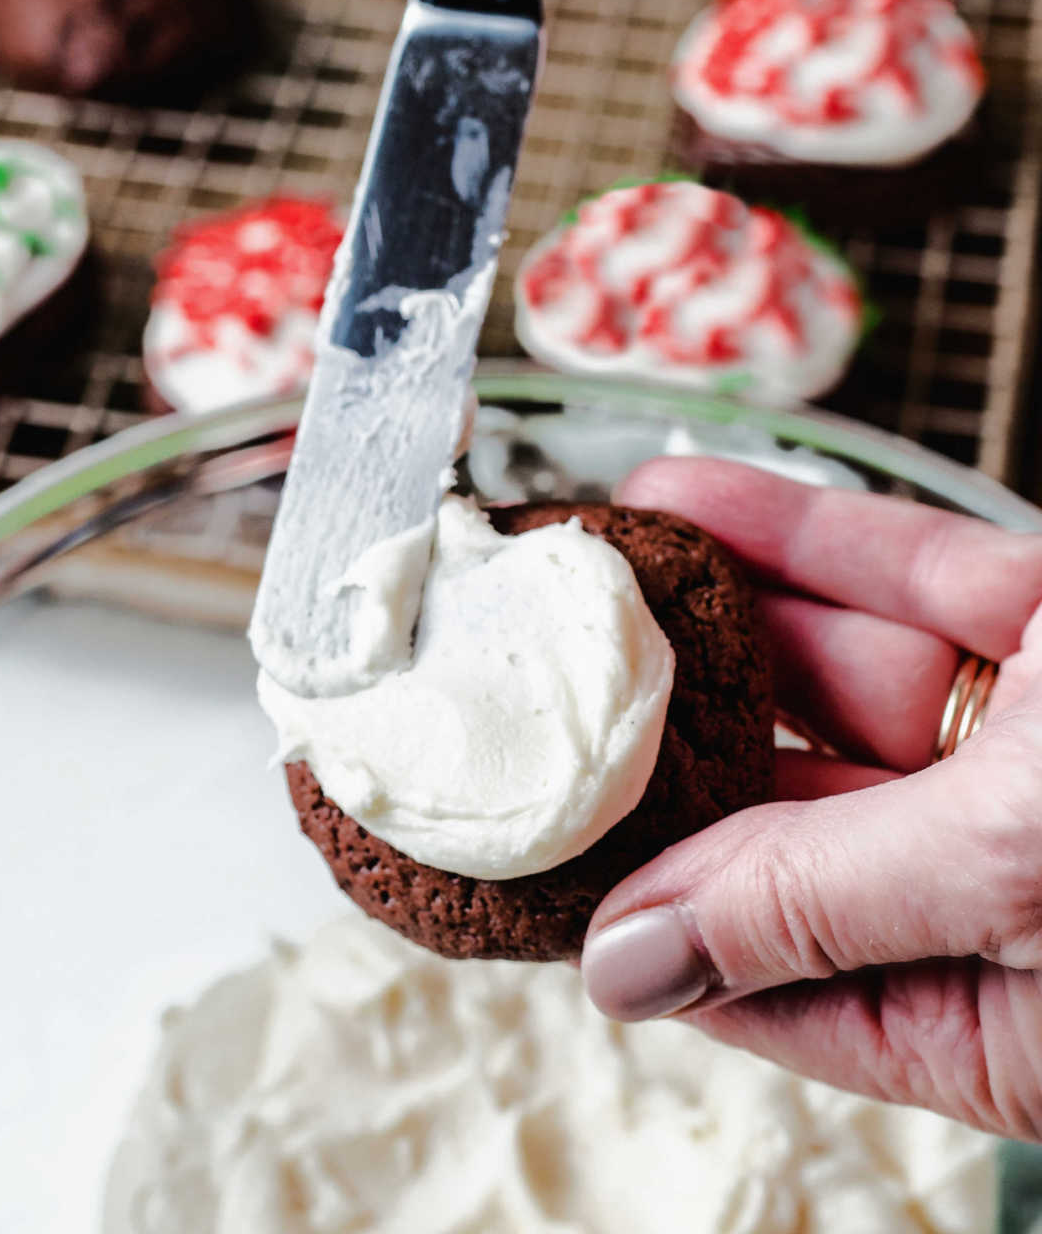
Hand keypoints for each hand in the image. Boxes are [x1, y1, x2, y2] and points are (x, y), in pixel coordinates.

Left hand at [580, 458, 1041, 1139]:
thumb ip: (817, 909)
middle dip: (657, 734)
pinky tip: (686, 499)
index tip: (523, 841)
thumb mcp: (1018, 877)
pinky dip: (798, 533)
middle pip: (782, 810)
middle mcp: (1002, 883)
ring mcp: (1032, 744)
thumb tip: (630, 970)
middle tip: (524, 680)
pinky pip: (905, 573)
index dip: (642, 905)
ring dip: (708, 610)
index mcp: (995, 1014)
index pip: (766, 969)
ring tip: (576, 569)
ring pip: (833, 674)